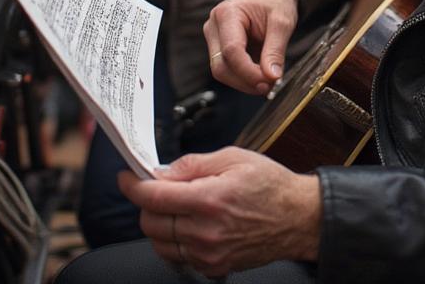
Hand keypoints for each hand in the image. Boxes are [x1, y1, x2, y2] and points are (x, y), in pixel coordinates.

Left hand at [119, 148, 321, 276]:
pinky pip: (178, 257)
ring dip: (158, 224)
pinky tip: (188, 225)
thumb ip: (193, 164)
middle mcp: (205, 231)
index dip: (133, 186)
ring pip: (160, 243)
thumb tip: (162, 172)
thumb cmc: (270, 184)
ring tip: (175, 207)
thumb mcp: (233, 157)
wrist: (297, 217)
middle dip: (146, 204)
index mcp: (209, 199)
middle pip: (151, 223)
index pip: (154, 197)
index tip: (126, 177)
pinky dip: (174, 241)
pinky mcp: (214, 267)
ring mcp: (208, 253)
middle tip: (157, 189)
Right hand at [203, 0, 298, 94]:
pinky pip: (227, 69)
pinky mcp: (219, 47)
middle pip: (221, 66)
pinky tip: (261, 76)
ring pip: (221, 71)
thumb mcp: (282, 22)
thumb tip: (272, 78)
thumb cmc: (276, 2)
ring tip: (268, 81)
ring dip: (245, 82)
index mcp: (227, 13)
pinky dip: (244, 77)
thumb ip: (275, 50)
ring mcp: (214, 37)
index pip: (231, 51)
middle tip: (270, 86)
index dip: (249, 72)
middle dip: (245, 81)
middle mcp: (214, 26)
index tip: (269, 82)